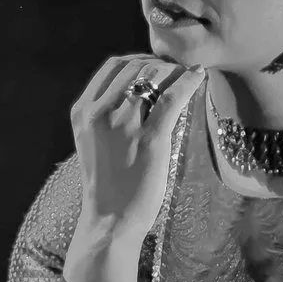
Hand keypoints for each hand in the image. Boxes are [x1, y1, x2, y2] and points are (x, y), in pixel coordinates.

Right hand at [70, 55, 205, 248]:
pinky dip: (189, 82)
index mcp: (83, 111)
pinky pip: (173, 98)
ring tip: (188, 74)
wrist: (109, 221)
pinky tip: (199, 77)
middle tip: (177, 70)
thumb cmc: (106, 185)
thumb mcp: (95, 142)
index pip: (112, 67)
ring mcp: (124, 125)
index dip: (138, 60)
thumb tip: (140, 92)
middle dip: (159, 64)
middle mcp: (99, 113)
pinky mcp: (150, 139)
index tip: (155, 66)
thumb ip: (108, 116)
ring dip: (175, 71)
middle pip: (134, 67)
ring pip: (153, 78)